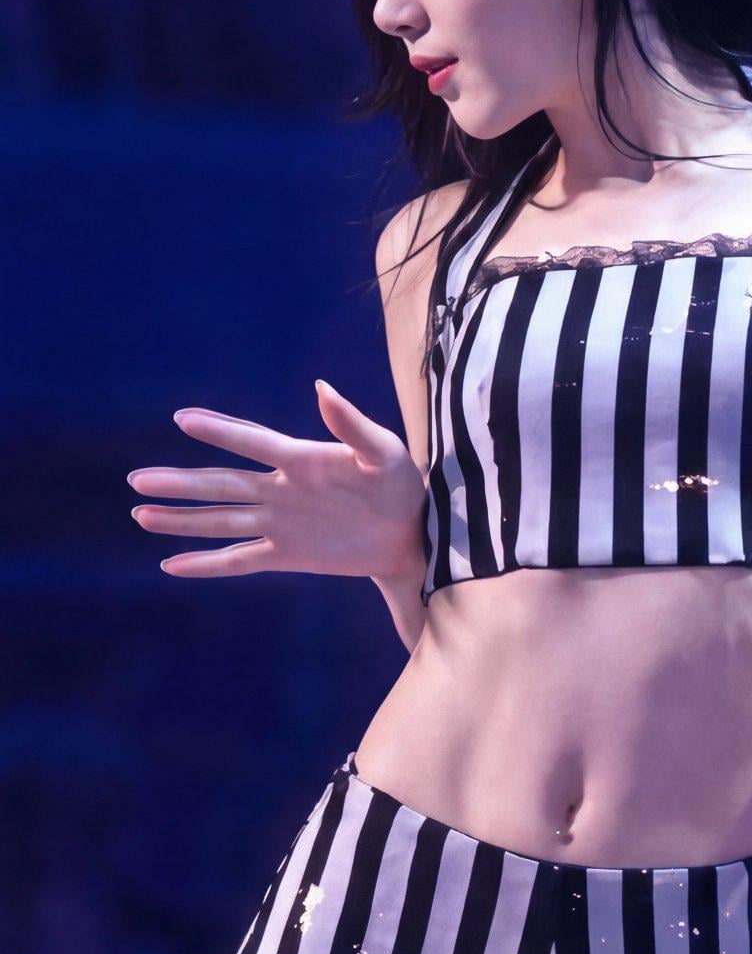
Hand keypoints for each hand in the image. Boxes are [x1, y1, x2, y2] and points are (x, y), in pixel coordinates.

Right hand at [127, 381, 426, 579]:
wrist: (412, 534)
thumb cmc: (401, 486)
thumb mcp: (384, 453)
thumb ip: (352, 425)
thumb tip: (322, 388)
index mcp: (301, 459)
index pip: (252, 442)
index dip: (219, 430)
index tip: (182, 419)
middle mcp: (280, 490)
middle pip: (221, 484)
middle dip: (179, 483)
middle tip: (137, 479)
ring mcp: (279, 524)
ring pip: (220, 521)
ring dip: (181, 519)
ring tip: (141, 514)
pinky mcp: (286, 555)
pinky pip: (239, 560)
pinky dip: (207, 565)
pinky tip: (172, 566)